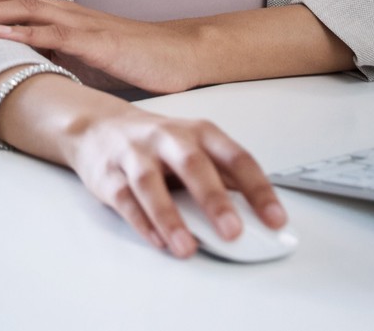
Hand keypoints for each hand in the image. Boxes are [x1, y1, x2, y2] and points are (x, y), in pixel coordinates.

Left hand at [0, 0, 199, 92]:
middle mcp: (58, 11)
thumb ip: (43, 55)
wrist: (173, 56)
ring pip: (19, 9)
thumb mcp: (75, 57)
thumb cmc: (126, 59)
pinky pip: (53, 35)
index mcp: (51, 14)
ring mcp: (75, 23)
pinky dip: (22, 32)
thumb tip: (9, 64)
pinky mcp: (92, 41)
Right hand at [44, 93, 287, 258]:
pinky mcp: (108, 175)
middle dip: (214, 199)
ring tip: (186, 247)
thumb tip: (258, 210)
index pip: (236, 157)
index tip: (275, 219)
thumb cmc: (157, 143)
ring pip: (150, 183)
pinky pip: (124, 199)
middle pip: (193, 165)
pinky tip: (157, 241)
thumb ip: (224, 175)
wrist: (98, 126)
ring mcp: (135, 154)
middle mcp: (168, 138)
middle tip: (233, 232)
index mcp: (199, 132)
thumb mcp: (195, 147)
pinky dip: (141, 222)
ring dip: (170, 217)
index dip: (258, 189)